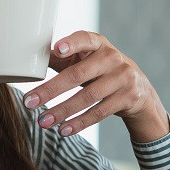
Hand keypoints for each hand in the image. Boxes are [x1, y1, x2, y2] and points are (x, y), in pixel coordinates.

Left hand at [22, 31, 169, 142]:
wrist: (140, 89)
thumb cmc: (102, 71)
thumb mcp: (87, 60)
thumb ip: (63, 59)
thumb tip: (30, 61)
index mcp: (99, 44)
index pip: (85, 39)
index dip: (71, 44)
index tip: (57, 50)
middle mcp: (113, 58)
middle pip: (78, 74)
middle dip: (51, 90)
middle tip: (29, 102)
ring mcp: (123, 77)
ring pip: (88, 97)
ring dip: (62, 111)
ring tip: (43, 121)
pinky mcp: (128, 97)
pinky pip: (99, 112)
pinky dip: (79, 123)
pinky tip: (63, 130)